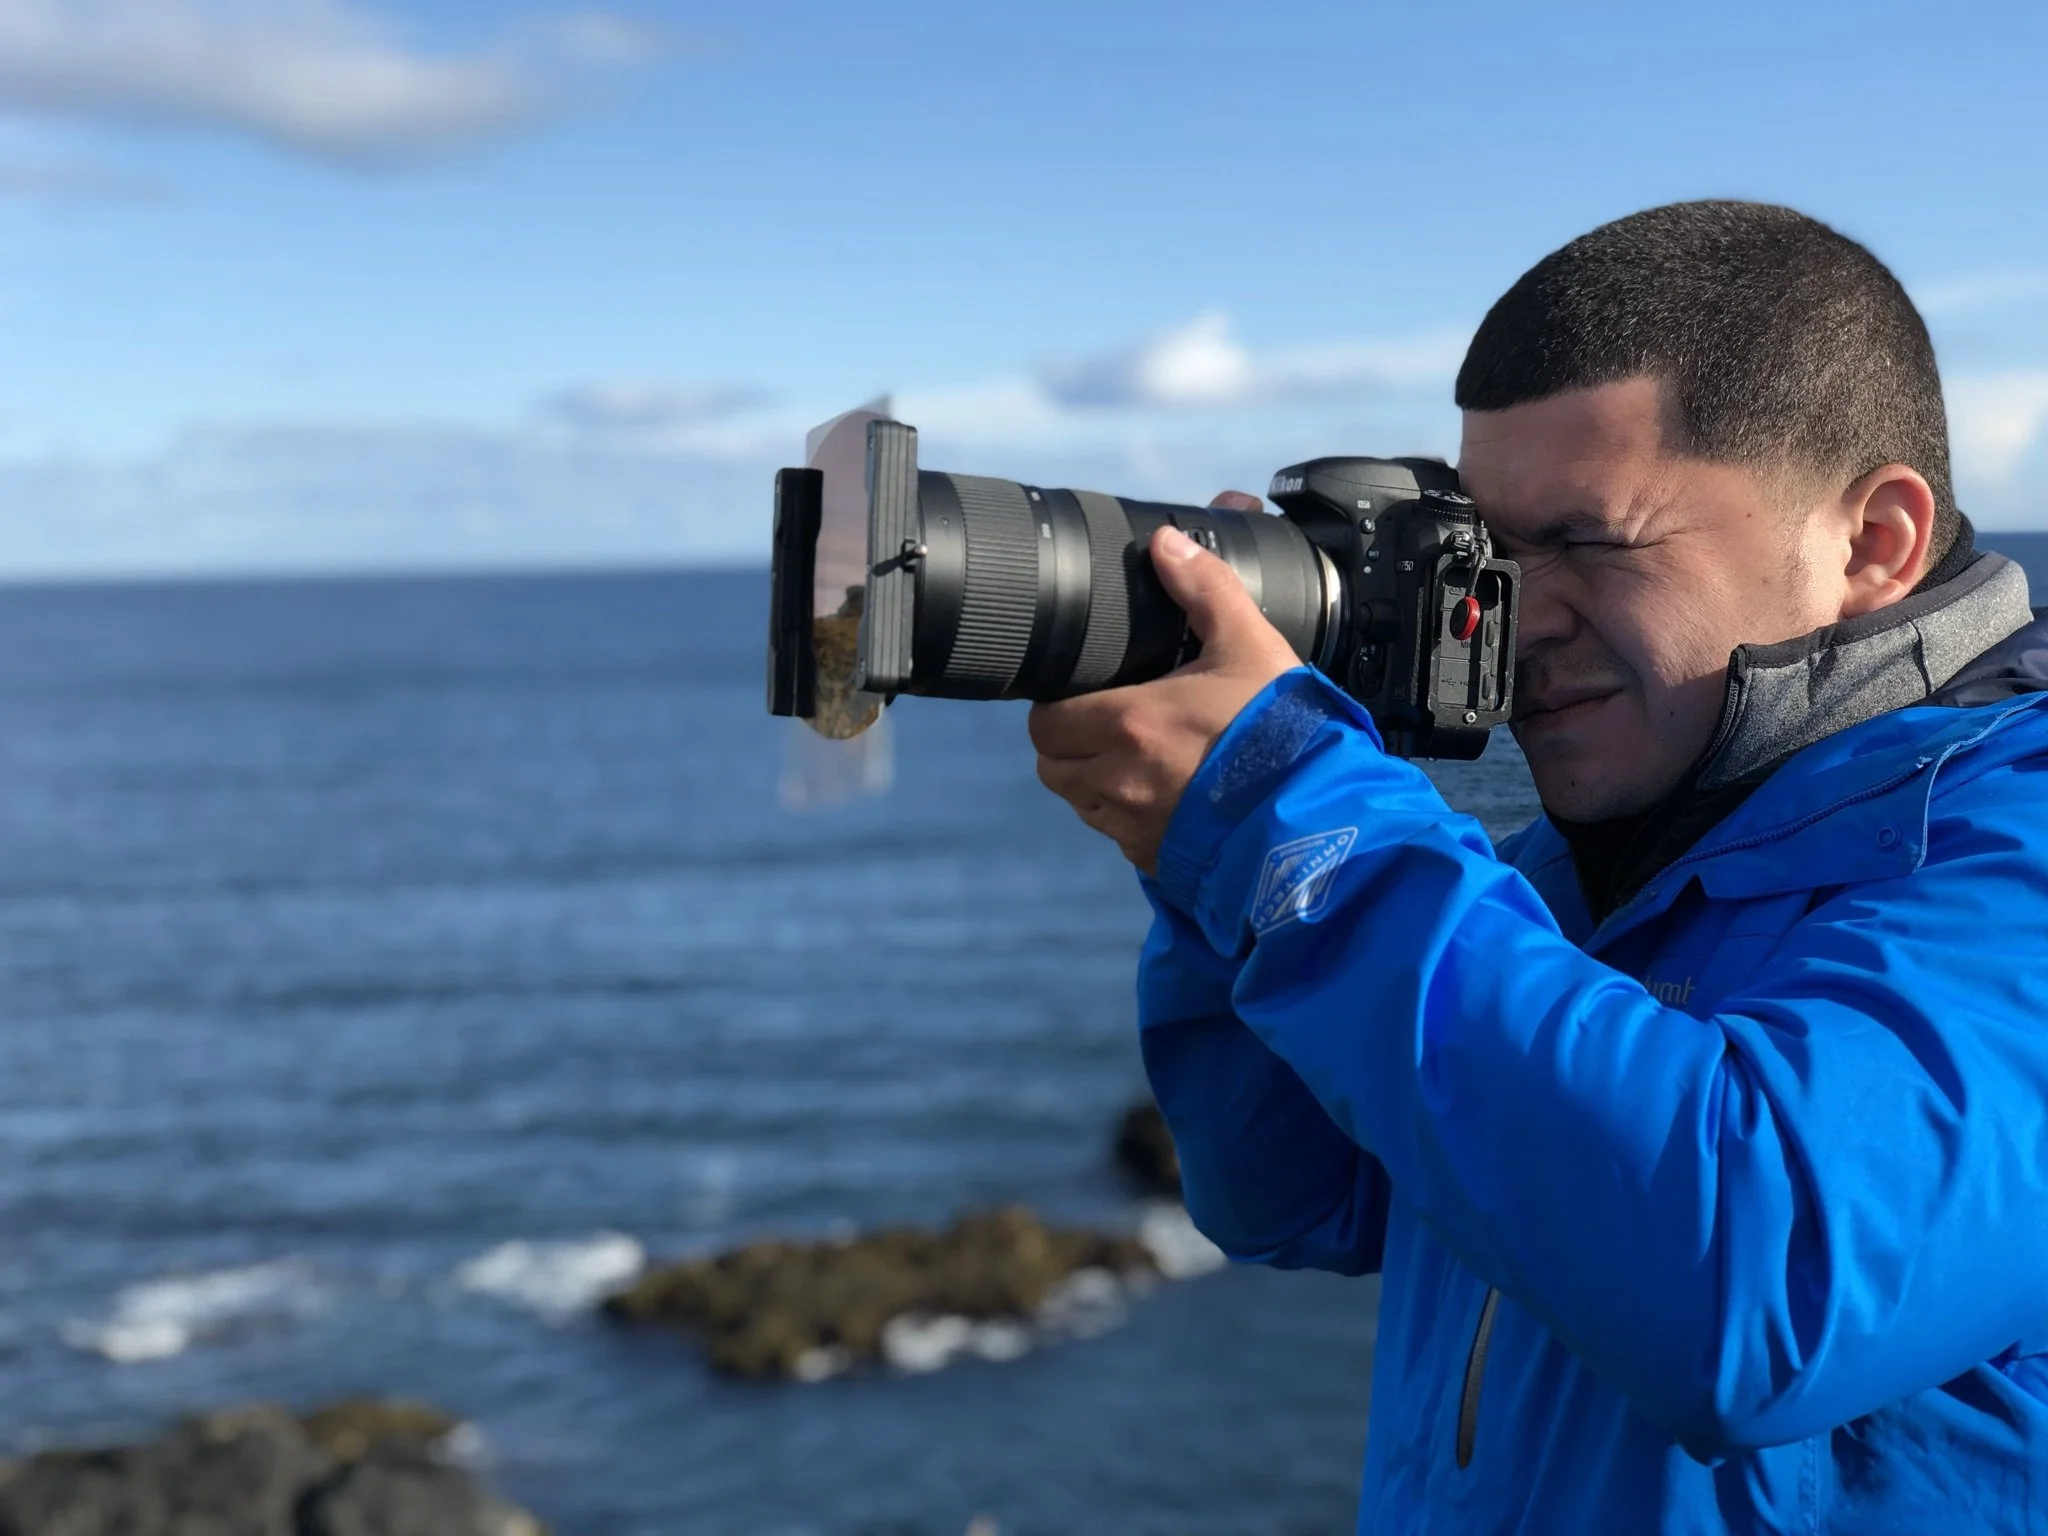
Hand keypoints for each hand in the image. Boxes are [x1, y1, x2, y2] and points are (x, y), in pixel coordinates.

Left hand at [1028, 493, 1302, 873]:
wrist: (1320, 817)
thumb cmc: (1282, 731)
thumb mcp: (1249, 645)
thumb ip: (1205, 589)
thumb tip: (1167, 542)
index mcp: (1127, 724)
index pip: (1046, 720)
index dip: (1060, 706)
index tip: (1088, 696)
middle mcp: (1117, 781)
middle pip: (1053, 765)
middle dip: (1071, 745)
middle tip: (1110, 725)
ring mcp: (1133, 827)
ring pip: (1081, 803)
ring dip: (1096, 782)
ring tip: (1140, 761)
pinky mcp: (1154, 861)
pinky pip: (1118, 837)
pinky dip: (1129, 819)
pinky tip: (1169, 799)